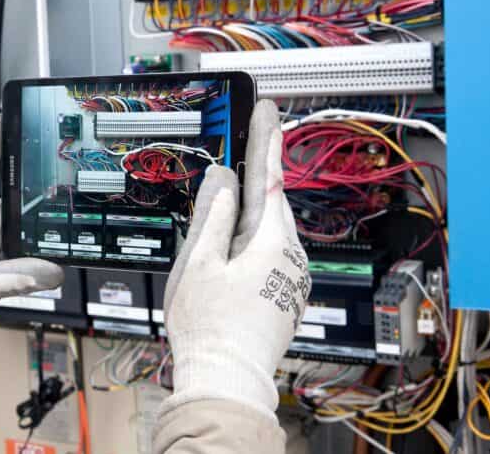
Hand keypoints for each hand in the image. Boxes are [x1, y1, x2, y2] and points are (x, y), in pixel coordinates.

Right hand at [163, 99, 309, 418]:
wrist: (227, 379)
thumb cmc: (209, 328)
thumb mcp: (199, 263)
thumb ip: (213, 216)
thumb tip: (223, 179)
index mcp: (270, 243)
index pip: (269, 178)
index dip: (266, 140)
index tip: (268, 110)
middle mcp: (289, 257)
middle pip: (272, 201)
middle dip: (262, 168)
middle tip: (253, 134)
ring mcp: (290, 277)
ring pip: (270, 227)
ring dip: (254, 206)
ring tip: (239, 186)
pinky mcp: (284, 293)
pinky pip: (270, 250)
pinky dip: (255, 234)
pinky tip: (239, 238)